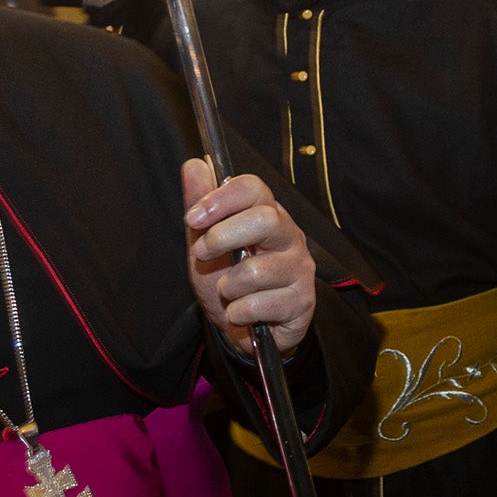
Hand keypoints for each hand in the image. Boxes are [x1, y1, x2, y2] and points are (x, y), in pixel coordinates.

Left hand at [182, 160, 316, 354]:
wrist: (247, 331)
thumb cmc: (229, 282)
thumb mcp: (205, 245)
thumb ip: (200, 207)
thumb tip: (195, 164)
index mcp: (267, 215)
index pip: (254, 188)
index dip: (221, 199)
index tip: (193, 218)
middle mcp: (289, 237)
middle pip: (265, 220)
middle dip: (222, 237)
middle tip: (201, 254)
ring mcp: (300, 269)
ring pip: (256, 271)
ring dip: (228, 287)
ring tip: (230, 294)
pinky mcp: (303, 302)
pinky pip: (259, 305)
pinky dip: (238, 313)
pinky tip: (243, 313)